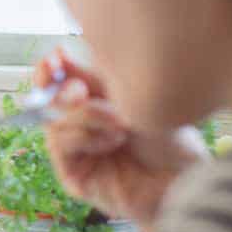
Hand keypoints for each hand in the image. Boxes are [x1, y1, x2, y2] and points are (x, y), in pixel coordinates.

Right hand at [36, 49, 208, 231]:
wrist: (184, 178)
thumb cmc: (168, 140)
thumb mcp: (129, 98)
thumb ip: (92, 78)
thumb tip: (58, 53)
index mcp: (93, 104)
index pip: (56, 85)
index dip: (48, 71)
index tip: (54, 59)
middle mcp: (80, 128)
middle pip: (48, 102)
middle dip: (64, 92)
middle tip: (82, 92)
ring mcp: (74, 153)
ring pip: (55, 122)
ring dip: (86, 116)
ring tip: (120, 123)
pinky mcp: (72, 175)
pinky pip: (61, 146)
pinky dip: (84, 137)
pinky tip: (113, 141)